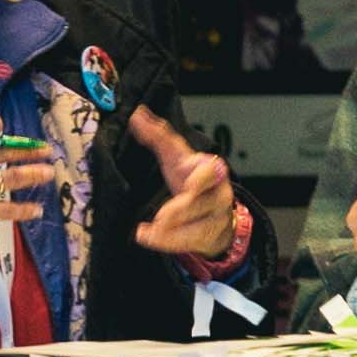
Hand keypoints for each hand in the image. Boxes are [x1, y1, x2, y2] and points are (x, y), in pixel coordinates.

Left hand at [130, 105, 247, 269]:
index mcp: (209, 168)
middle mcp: (218, 192)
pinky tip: (148, 238)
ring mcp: (216, 215)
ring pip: (197, 227)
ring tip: (146, 233)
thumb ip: (158, 136)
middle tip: (160, 217)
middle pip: (202, 202)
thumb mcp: (176, 156)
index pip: (209, 171)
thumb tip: (137, 114)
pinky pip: (191, 242)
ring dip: (170, 232)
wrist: (215, 208)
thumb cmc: (191, 178)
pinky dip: (168, 243)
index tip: (189, 186)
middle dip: (182, 210)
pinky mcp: (210, 235)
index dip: (201, 178)